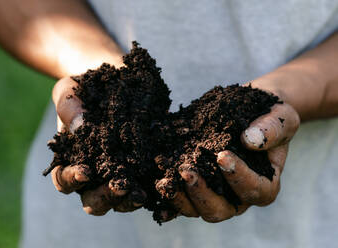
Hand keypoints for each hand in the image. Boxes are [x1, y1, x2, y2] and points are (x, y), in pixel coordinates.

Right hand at [50, 77, 145, 214]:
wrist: (117, 77)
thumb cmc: (86, 85)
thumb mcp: (70, 90)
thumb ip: (69, 108)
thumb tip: (80, 128)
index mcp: (71, 159)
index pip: (64, 180)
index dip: (72, 180)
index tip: (85, 171)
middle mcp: (95, 172)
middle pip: (94, 200)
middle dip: (105, 197)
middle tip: (120, 186)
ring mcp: (120, 171)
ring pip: (121, 200)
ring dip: (129, 200)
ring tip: (141, 193)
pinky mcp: (143, 166)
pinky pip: (147, 186)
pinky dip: (153, 190)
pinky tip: (162, 184)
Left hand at [159, 100, 299, 222]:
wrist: (249, 111)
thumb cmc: (269, 117)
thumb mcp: (281, 117)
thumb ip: (272, 129)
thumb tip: (250, 140)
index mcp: (264, 183)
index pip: (255, 191)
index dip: (238, 178)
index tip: (222, 156)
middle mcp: (237, 196)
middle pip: (220, 210)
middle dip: (201, 194)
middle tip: (187, 171)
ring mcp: (214, 193)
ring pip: (196, 208)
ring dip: (179, 197)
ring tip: (164, 181)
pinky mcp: (196, 185)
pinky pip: (181, 199)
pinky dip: (168, 199)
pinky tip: (158, 189)